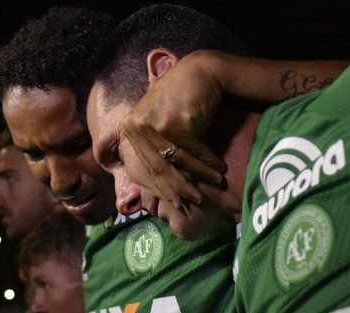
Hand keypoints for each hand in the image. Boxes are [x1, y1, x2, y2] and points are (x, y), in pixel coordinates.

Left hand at [120, 51, 226, 207]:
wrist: (199, 72)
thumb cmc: (182, 103)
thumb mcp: (162, 126)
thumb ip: (157, 150)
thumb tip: (162, 187)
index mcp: (129, 130)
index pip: (146, 166)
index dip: (162, 187)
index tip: (176, 203)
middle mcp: (135, 127)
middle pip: (158, 167)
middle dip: (178, 188)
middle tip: (194, 203)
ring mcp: (151, 124)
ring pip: (176, 160)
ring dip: (198, 176)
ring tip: (216, 184)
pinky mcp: (171, 122)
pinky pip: (191, 150)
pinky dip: (207, 161)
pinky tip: (220, 169)